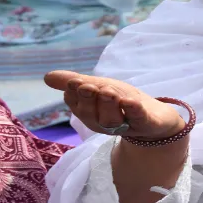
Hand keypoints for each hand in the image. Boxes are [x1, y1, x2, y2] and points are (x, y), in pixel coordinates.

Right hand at [45, 71, 186, 140]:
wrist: (156, 118)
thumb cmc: (122, 101)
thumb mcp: (98, 88)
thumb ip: (74, 83)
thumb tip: (46, 77)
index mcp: (91, 113)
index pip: (77, 105)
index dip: (76, 94)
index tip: (75, 82)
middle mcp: (105, 122)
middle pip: (92, 114)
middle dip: (89, 100)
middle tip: (89, 87)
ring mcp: (126, 125)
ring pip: (112, 118)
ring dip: (109, 104)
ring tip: (109, 91)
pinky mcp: (146, 123)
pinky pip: (138, 119)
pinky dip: (134, 110)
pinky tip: (130, 101)